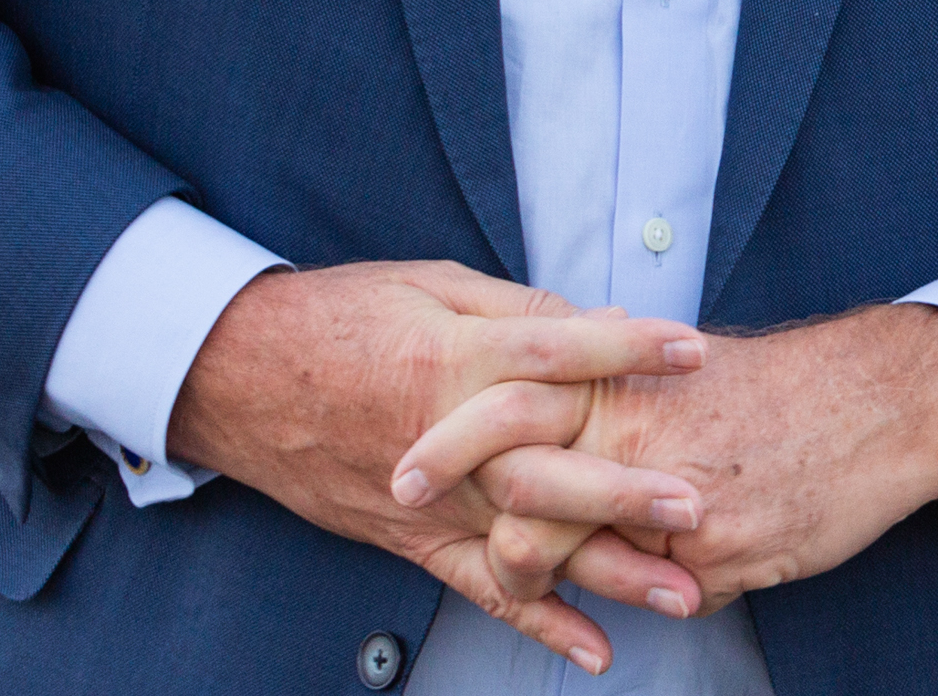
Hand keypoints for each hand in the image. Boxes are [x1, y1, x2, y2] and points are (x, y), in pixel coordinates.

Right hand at [168, 260, 711, 673]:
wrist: (239, 376)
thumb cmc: (339, 317)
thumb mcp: (428, 286)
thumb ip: (516, 309)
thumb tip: (602, 321)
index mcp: (451, 358)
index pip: (554, 351)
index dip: (628, 351)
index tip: (693, 350)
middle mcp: (446, 438)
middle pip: (548, 467)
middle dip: (627, 491)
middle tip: (698, 504)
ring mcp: (430, 501)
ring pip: (529, 542)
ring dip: (607, 572)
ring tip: (680, 593)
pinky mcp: (412, 540)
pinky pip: (481, 588)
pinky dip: (538, 624)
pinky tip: (594, 651)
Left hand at [399, 303, 937, 612]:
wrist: (883, 403)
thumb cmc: (787, 386)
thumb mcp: (687, 371)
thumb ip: (620, 392)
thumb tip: (559, 410)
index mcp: (629, 386)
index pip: (511, 406)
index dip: (450, 436)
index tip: (407, 459)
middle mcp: (640, 440)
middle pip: (519, 482)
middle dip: (460, 493)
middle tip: (409, 496)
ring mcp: (675, 505)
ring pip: (576, 553)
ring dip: (547, 568)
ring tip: (523, 573)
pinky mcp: (717, 557)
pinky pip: (660, 593)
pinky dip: (652, 595)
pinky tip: (649, 603)